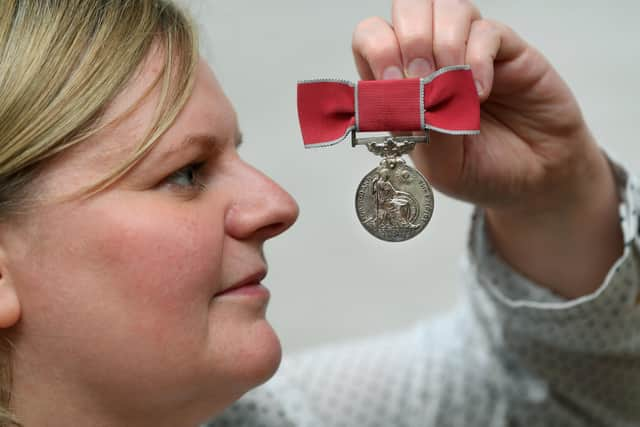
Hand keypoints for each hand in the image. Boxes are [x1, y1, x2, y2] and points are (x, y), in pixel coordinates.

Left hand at [352, 0, 622, 297]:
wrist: (535, 180)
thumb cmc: (481, 171)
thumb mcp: (439, 165)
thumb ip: (420, 127)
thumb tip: (409, 89)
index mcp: (402, 85)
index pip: (372, 38)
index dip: (378, 50)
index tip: (394, 82)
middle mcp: (431, 58)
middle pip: (406, 9)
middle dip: (409, 38)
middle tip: (424, 79)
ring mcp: (467, 49)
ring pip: (445, 7)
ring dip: (443, 43)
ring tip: (456, 88)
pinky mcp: (505, 49)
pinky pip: (485, 28)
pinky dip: (477, 57)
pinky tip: (480, 92)